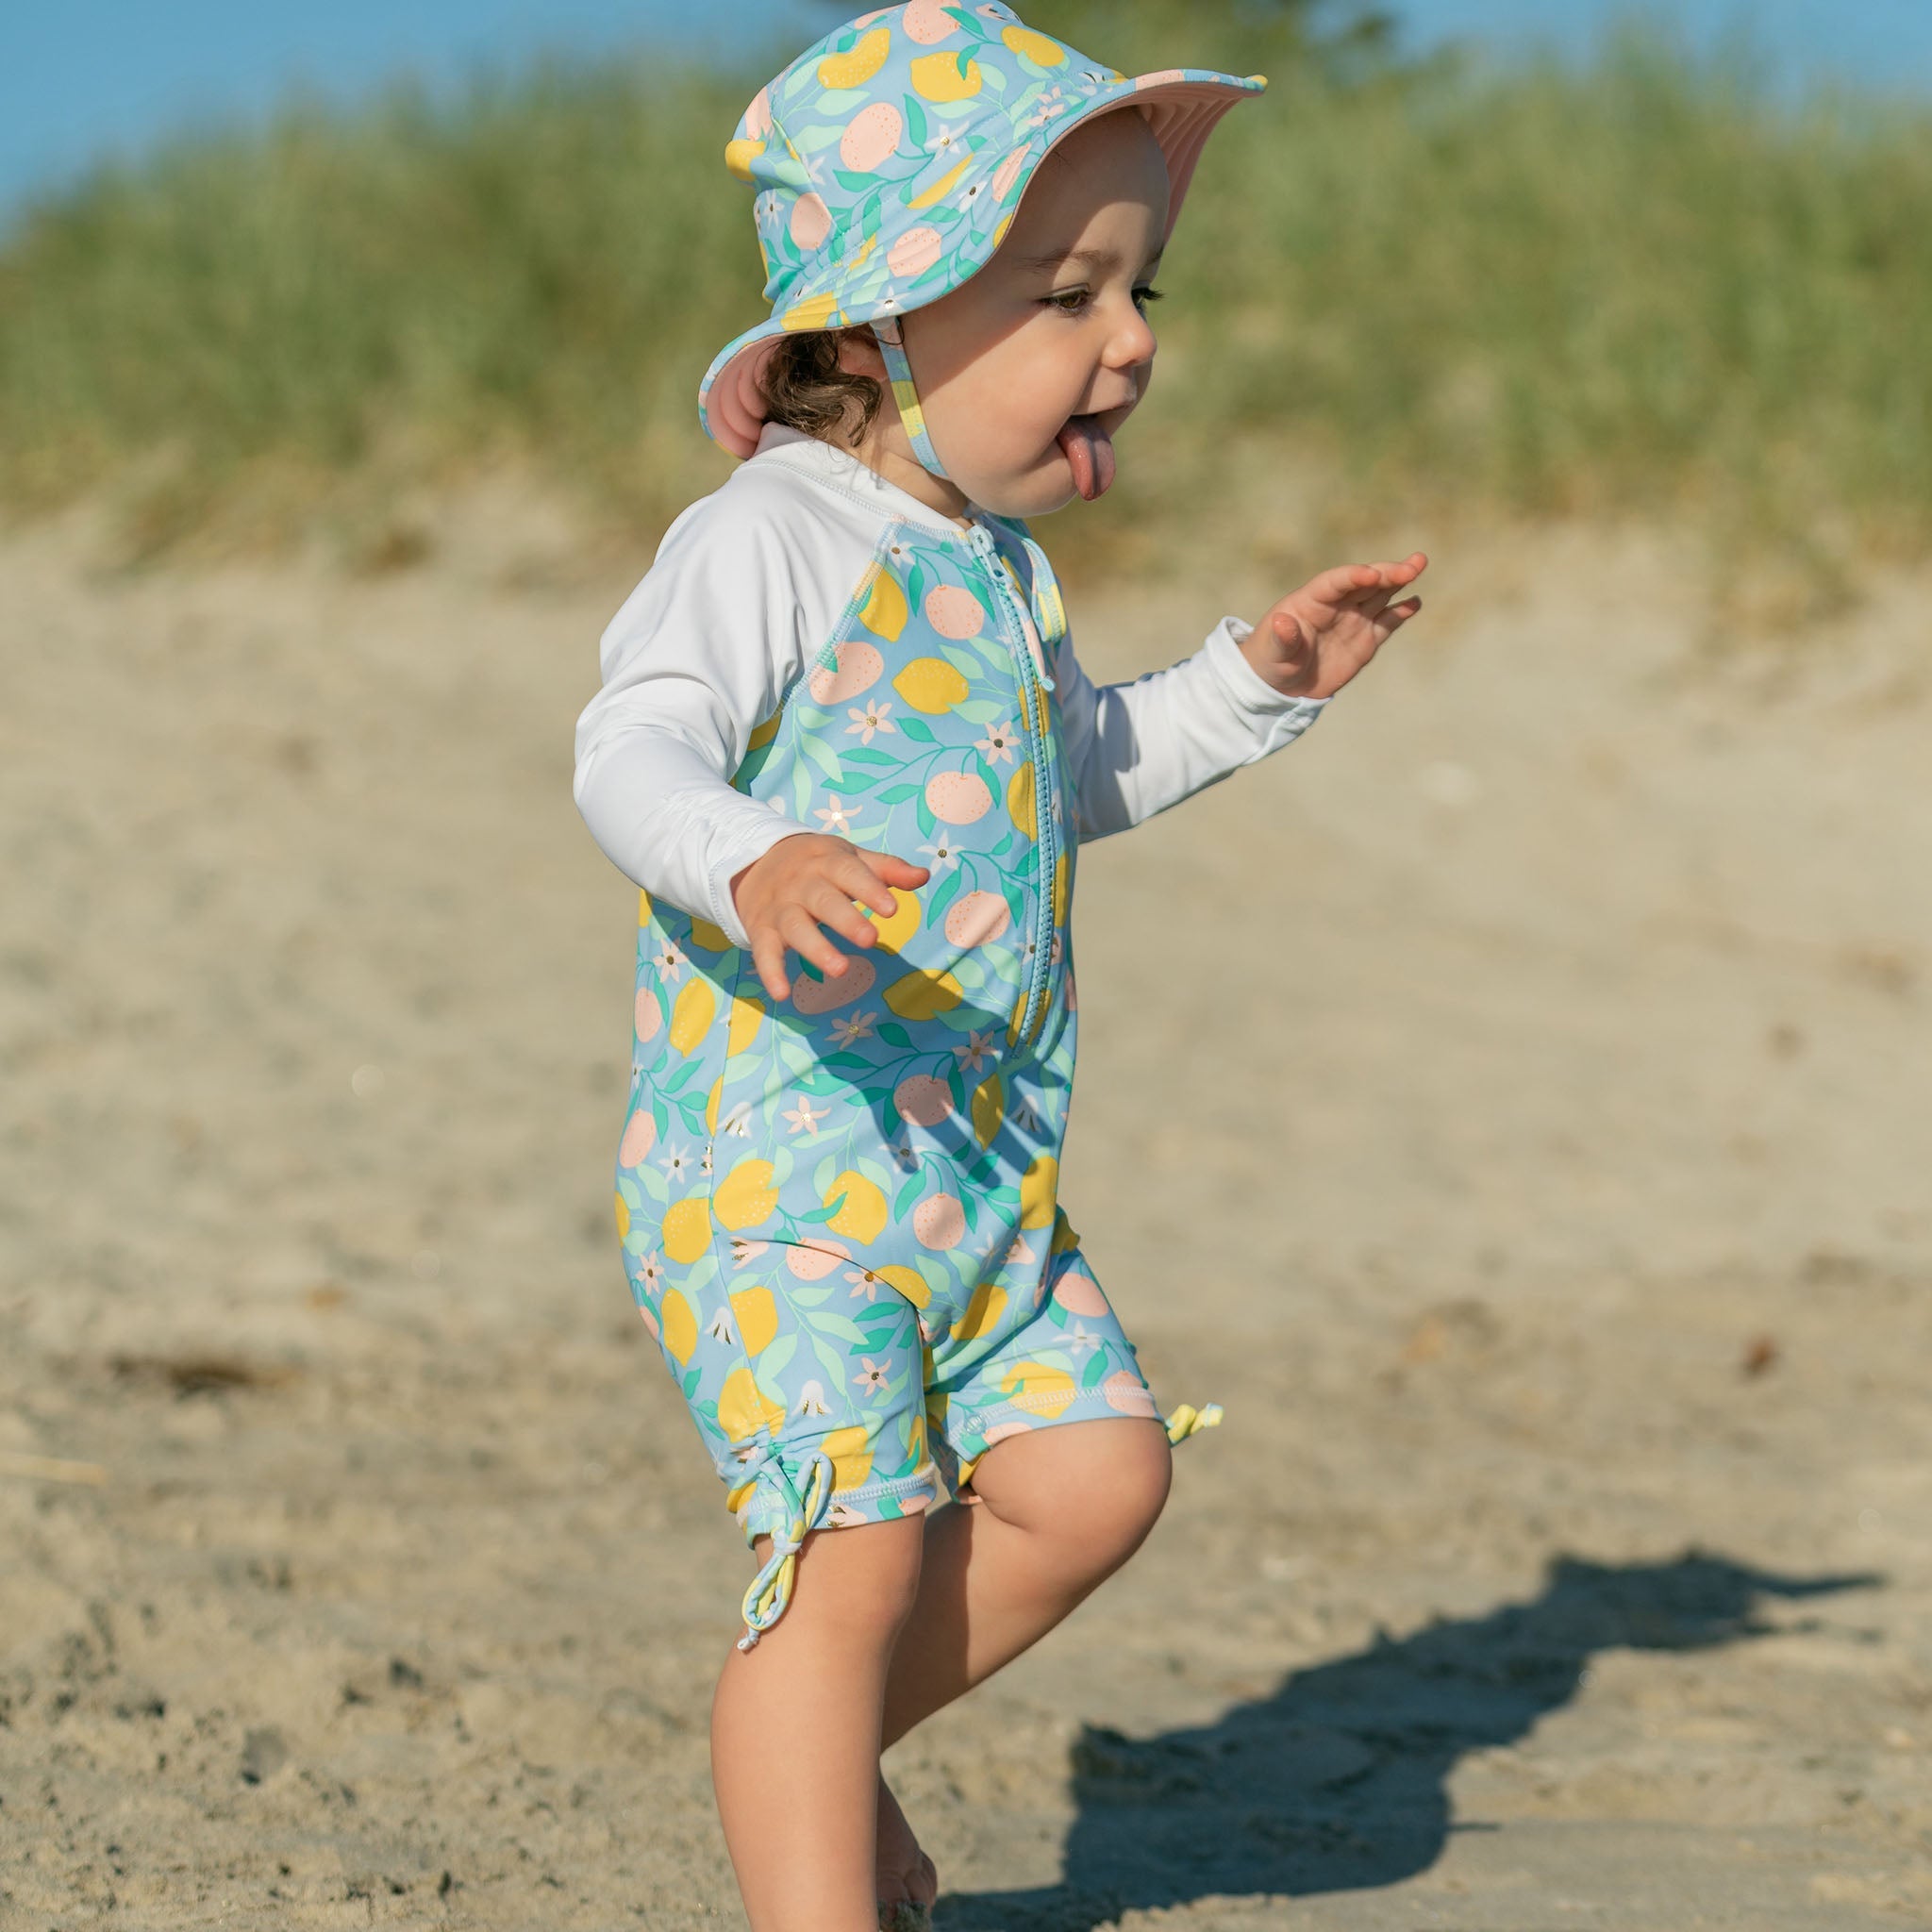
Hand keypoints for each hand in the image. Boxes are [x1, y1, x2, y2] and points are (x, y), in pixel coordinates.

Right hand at [730, 835, 930, 1002]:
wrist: (755, 862)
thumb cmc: (818, 865)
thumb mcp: (849, 858)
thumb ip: (886, 869)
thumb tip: (923, 876)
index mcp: (827, 862)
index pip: (849, 871)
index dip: (869, 889)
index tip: (891, 910)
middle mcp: (802, 884)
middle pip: (823, 900)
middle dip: (845, 920)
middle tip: (871, 940)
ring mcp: (780, 908)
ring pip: (796, 927)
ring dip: (816, 949)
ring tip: (840, 970)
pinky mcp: (762, 930)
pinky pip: (764, 952)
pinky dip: (770, 973)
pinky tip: (783, 994)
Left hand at [1244, 552, 1427, 699]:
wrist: (1281, 685)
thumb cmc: (1270, 661)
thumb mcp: (1273, 652)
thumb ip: (1282, 638)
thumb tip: (1282, 623)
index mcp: (1311, 601)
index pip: (1336, 582)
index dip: (1354, 576)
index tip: (1372, 575)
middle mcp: (1336, 605)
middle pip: (1365, 582)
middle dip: (1387, 572)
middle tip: (1414, 564)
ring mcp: (1353, 619)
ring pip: (1380, 595)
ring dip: (1399, 580)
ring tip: (1418, 566)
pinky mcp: (1365, 639)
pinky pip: (1386, 622)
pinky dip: (1401, 612)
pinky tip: (1415, 603)